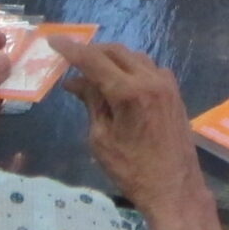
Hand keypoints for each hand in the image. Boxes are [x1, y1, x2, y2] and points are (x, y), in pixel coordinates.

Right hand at [59, 40, 211, 218]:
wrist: (174, 189)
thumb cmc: (132, 170)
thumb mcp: (101, 139)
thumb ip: (91, 103)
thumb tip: (75, 81)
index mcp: (129, 92)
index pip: (94, 60)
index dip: (71, 49)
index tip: (53, 40)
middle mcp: (150, 80)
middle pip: (115, 52)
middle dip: (91, 52)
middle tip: (70, 59)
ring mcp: (166, 84)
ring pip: (134, 57)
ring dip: (112, 58)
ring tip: (92, 71)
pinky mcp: (174, 92)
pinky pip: (149, 68)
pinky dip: (130, 68)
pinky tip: (119, 81)